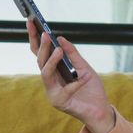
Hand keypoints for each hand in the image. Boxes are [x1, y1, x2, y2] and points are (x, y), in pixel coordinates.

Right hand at [27, 18, 115, 132]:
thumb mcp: (84, 68)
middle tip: (43, 33)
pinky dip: (75, 83)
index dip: (34, 38)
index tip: (31, 22)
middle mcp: (50, 81)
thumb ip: (73, 55)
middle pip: (39, 62)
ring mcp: (52, 93)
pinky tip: (82, 78)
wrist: (101, 110)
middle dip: (40, 47)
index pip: (40, 53)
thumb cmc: (92, 90)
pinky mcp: (59, 103)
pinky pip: (64, 90)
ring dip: (50, 61)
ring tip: (57, 49)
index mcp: (54, 72)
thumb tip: (60, 38)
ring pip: (45, 74)